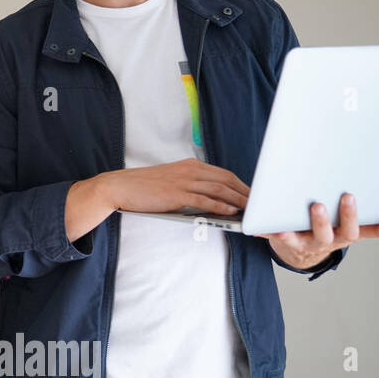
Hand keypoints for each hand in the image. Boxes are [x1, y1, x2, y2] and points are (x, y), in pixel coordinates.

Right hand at [101, 158, 249, 216]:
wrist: (119, 187)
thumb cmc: (142, 187)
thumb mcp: (170, 181)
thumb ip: (189, 186)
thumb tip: (209, 200)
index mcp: (189, 165)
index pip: (223, 173)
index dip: (241, 184)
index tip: (251, 195)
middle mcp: (189, 170)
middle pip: (226, 179)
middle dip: (245, 192)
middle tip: (259, 204)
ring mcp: (183, 181)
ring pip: (219, 189)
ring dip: (238, 200)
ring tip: (250, 210)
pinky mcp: (176, 193)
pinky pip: (204, 199)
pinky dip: (220, 206)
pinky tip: (230, 212)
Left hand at [260, 193, 378, 268]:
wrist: (300, 253)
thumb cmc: (328, 231)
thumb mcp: (350, 228)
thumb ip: (374, 225)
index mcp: (343, 235)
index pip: (359, 231)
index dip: (372, 226)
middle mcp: (324, 240)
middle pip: (331, 234)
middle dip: (335, 218)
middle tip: (338, 200)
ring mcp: (303, 241)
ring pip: (300, 237)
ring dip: (297, 227)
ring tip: (297, 212)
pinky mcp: (282, 240)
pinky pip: (272, 236)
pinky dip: (265, 231)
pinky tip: (258, 227)